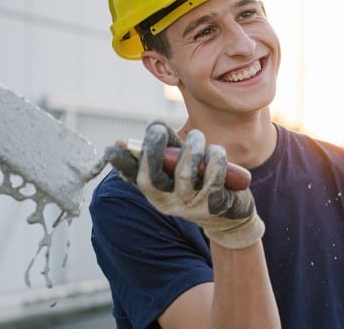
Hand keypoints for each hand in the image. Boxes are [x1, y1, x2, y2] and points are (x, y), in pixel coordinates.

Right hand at [105, 121, 263, 248]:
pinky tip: (216, 151)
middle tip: (158, 130)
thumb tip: (122, 141)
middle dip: (153, 151)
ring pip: (184, 175)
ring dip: (190, 150)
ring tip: (197, 136)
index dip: (121, 164)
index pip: (133, 177)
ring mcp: (190, 206)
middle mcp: (167, 202)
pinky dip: (215, 161)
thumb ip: (161, 150)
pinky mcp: (214, 206)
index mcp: (155, 191)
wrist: (229, 214)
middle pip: (152, 179)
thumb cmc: (198, 182)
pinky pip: (213, 181)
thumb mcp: (178, 167)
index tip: (113, 148)